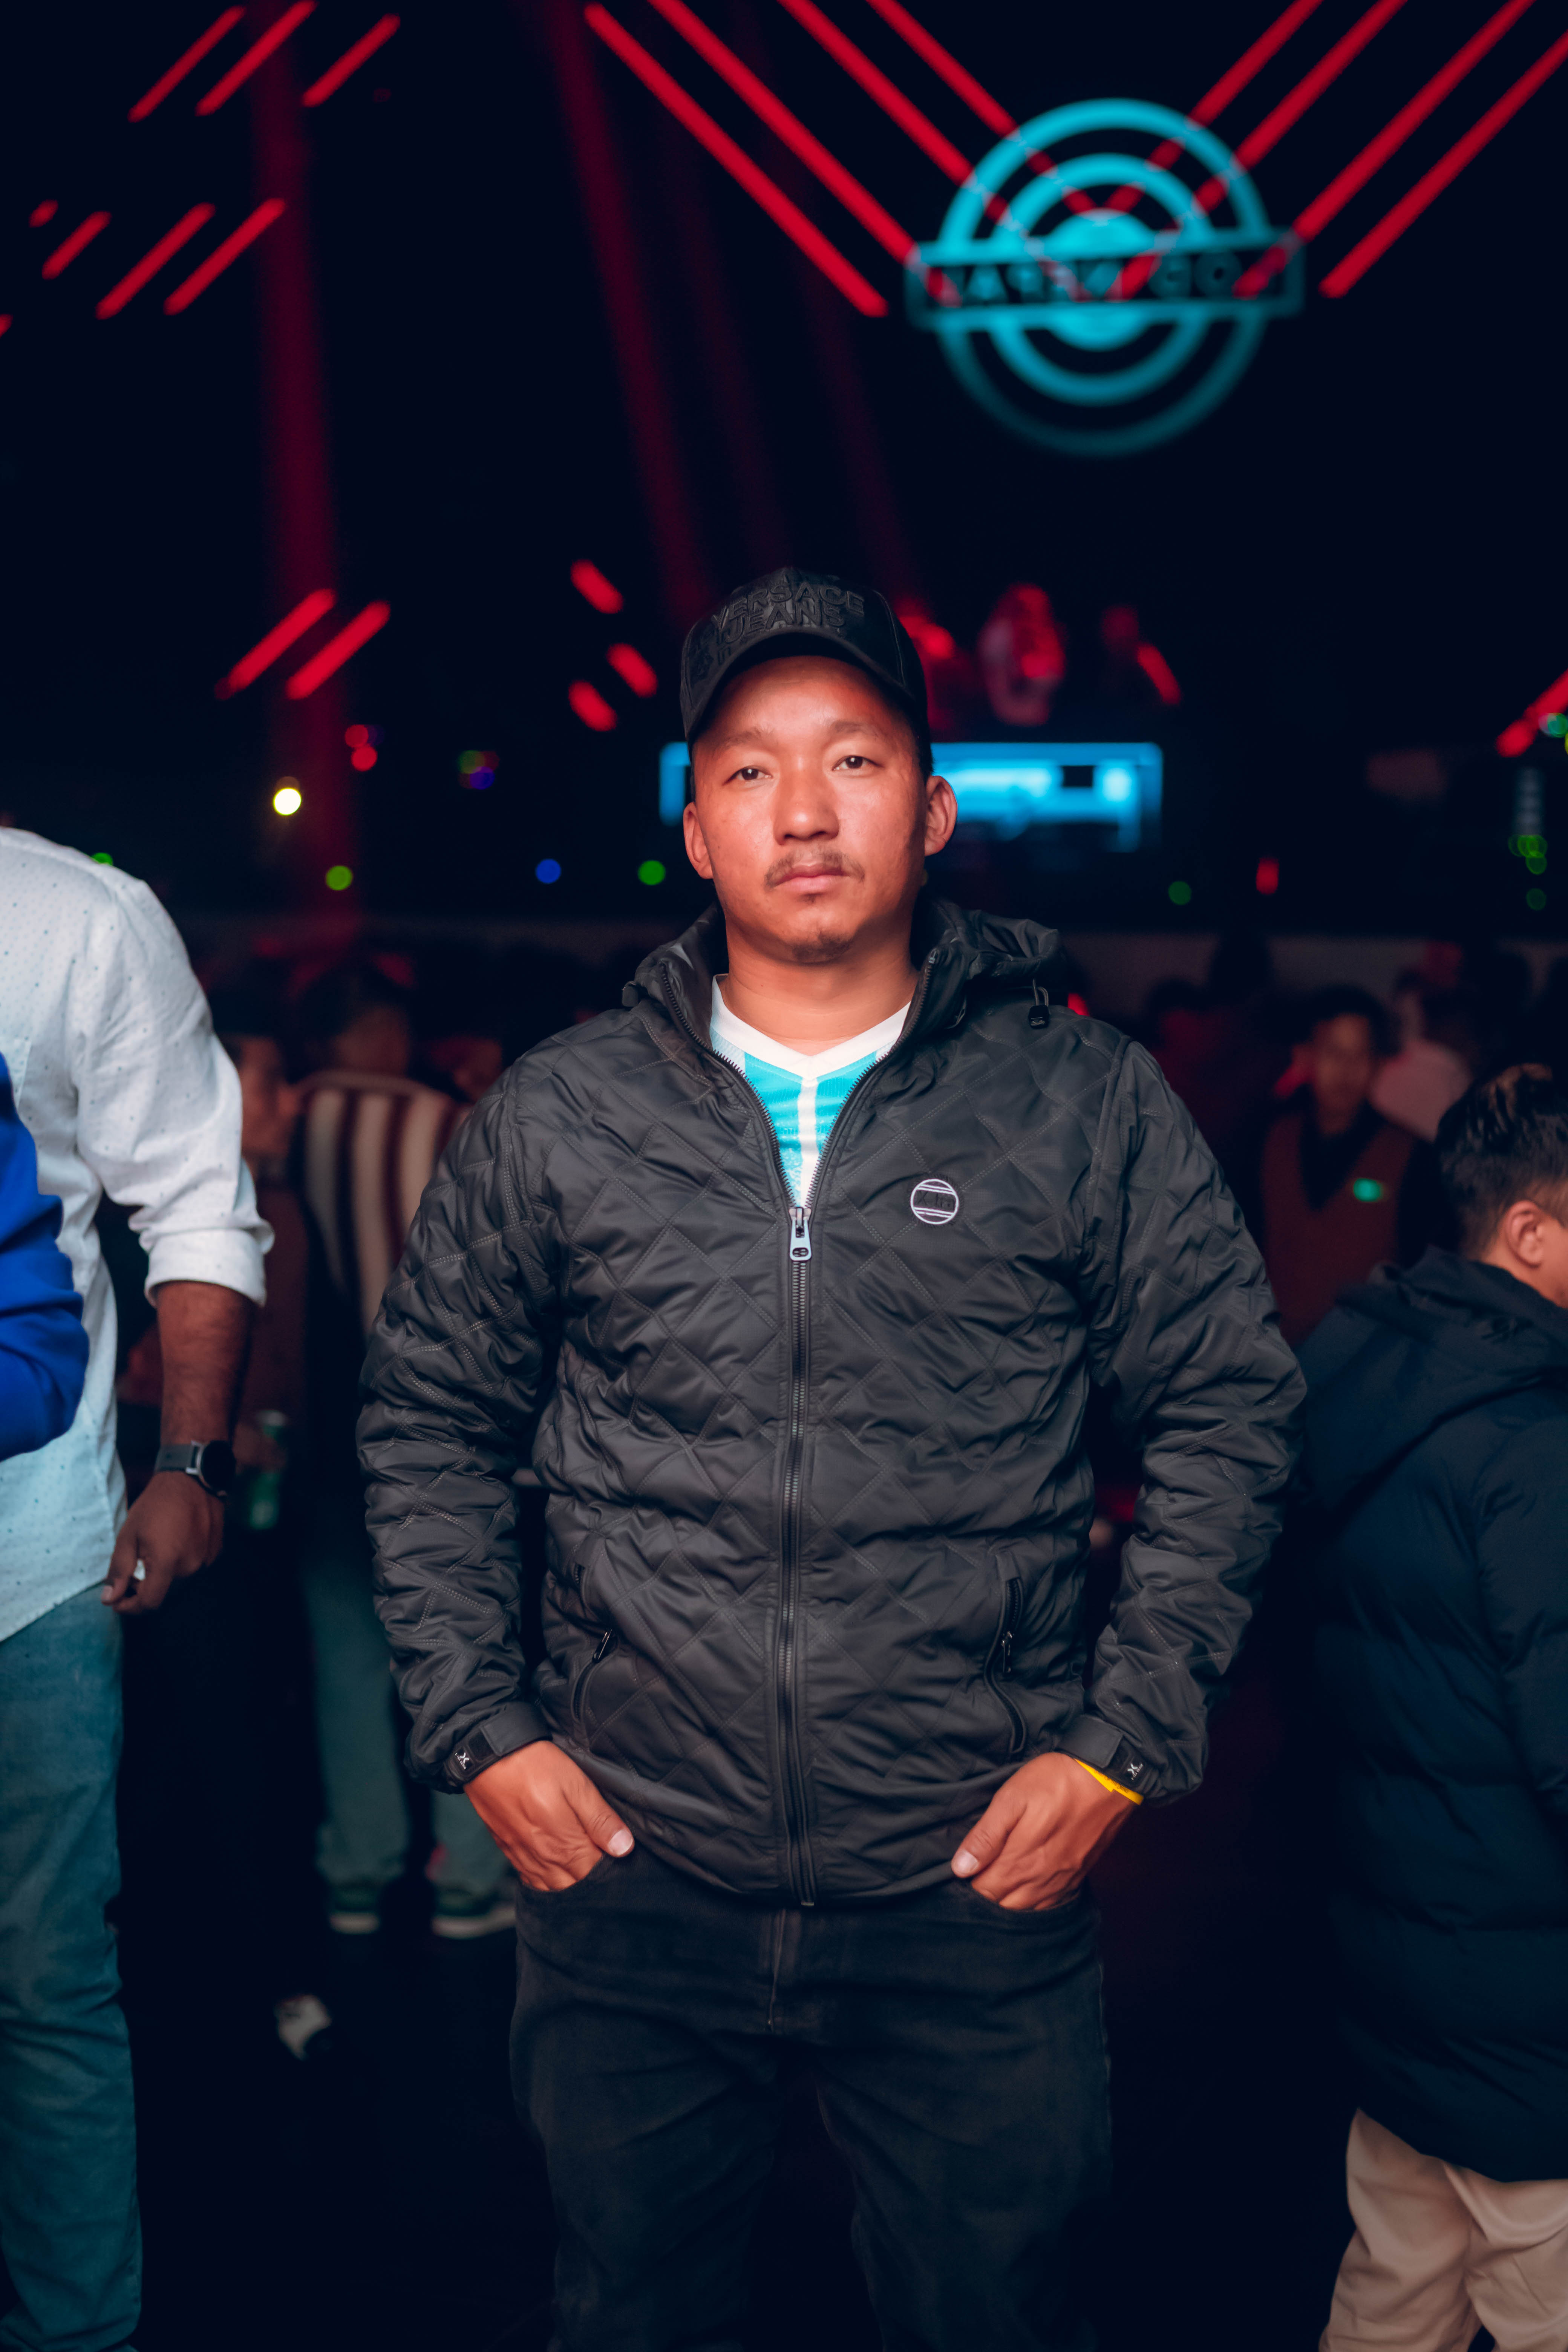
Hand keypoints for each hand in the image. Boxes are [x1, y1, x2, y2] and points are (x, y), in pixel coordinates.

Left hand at [102, 1472, 224, 1615]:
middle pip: (164, 1597)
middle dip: (143, 1593)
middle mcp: (190, 1567)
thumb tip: (110, 1598)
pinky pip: (191, 1571)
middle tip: (129, 1578)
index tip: (117, 1600)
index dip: (130, 1608)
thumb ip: (120, 1570)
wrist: (192, 1479)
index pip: (149, 1604)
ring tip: (148, 1563)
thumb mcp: (128, 1535)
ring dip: (161, 1581)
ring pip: (178, 1586)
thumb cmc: (156, 1504)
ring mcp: (205, 1561)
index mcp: (167, 1563)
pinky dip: (177, 1569)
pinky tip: (168, 1551)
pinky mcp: (214, 1554)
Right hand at [465, 1740, 633, 1890]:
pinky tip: (554, 1871)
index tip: (619, 1855)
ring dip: (570, 1883)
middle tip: (603, 1859)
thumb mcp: (576, 1785)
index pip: (595, 1872)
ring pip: (553, 1887)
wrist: (488, 1757)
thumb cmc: (535, 1766)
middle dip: (591, 1878)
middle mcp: (544, 1858)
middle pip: (575, 1885)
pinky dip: (546, 1882)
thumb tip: (623, 1848)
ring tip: (581, 1867)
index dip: (611, 1867)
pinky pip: (531, 1879)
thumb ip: (600, 1819)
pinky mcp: (509, 1850)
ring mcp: (524, 1857)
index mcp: (565, 1844)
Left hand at [952, 1752, 1134, 1910]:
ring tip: (997, 1883)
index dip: (968, 1883)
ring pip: (1026, 1909)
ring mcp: (1061, 1881)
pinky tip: (1026, 1891)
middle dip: (985, 1895)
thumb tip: (961, 1868)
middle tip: (976, 1874)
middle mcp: (1040, 1878)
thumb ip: (986, 1835)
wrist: (1108, 1778)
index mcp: (1019, 1860)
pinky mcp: (1077, 1877)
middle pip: (1002, 1904)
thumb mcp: (1012, 1798)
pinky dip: (1033, 1904)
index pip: (983, 1890)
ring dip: (1007, 1902)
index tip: (962, 1869)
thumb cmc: (1056, 1782)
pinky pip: (1050, 1905)